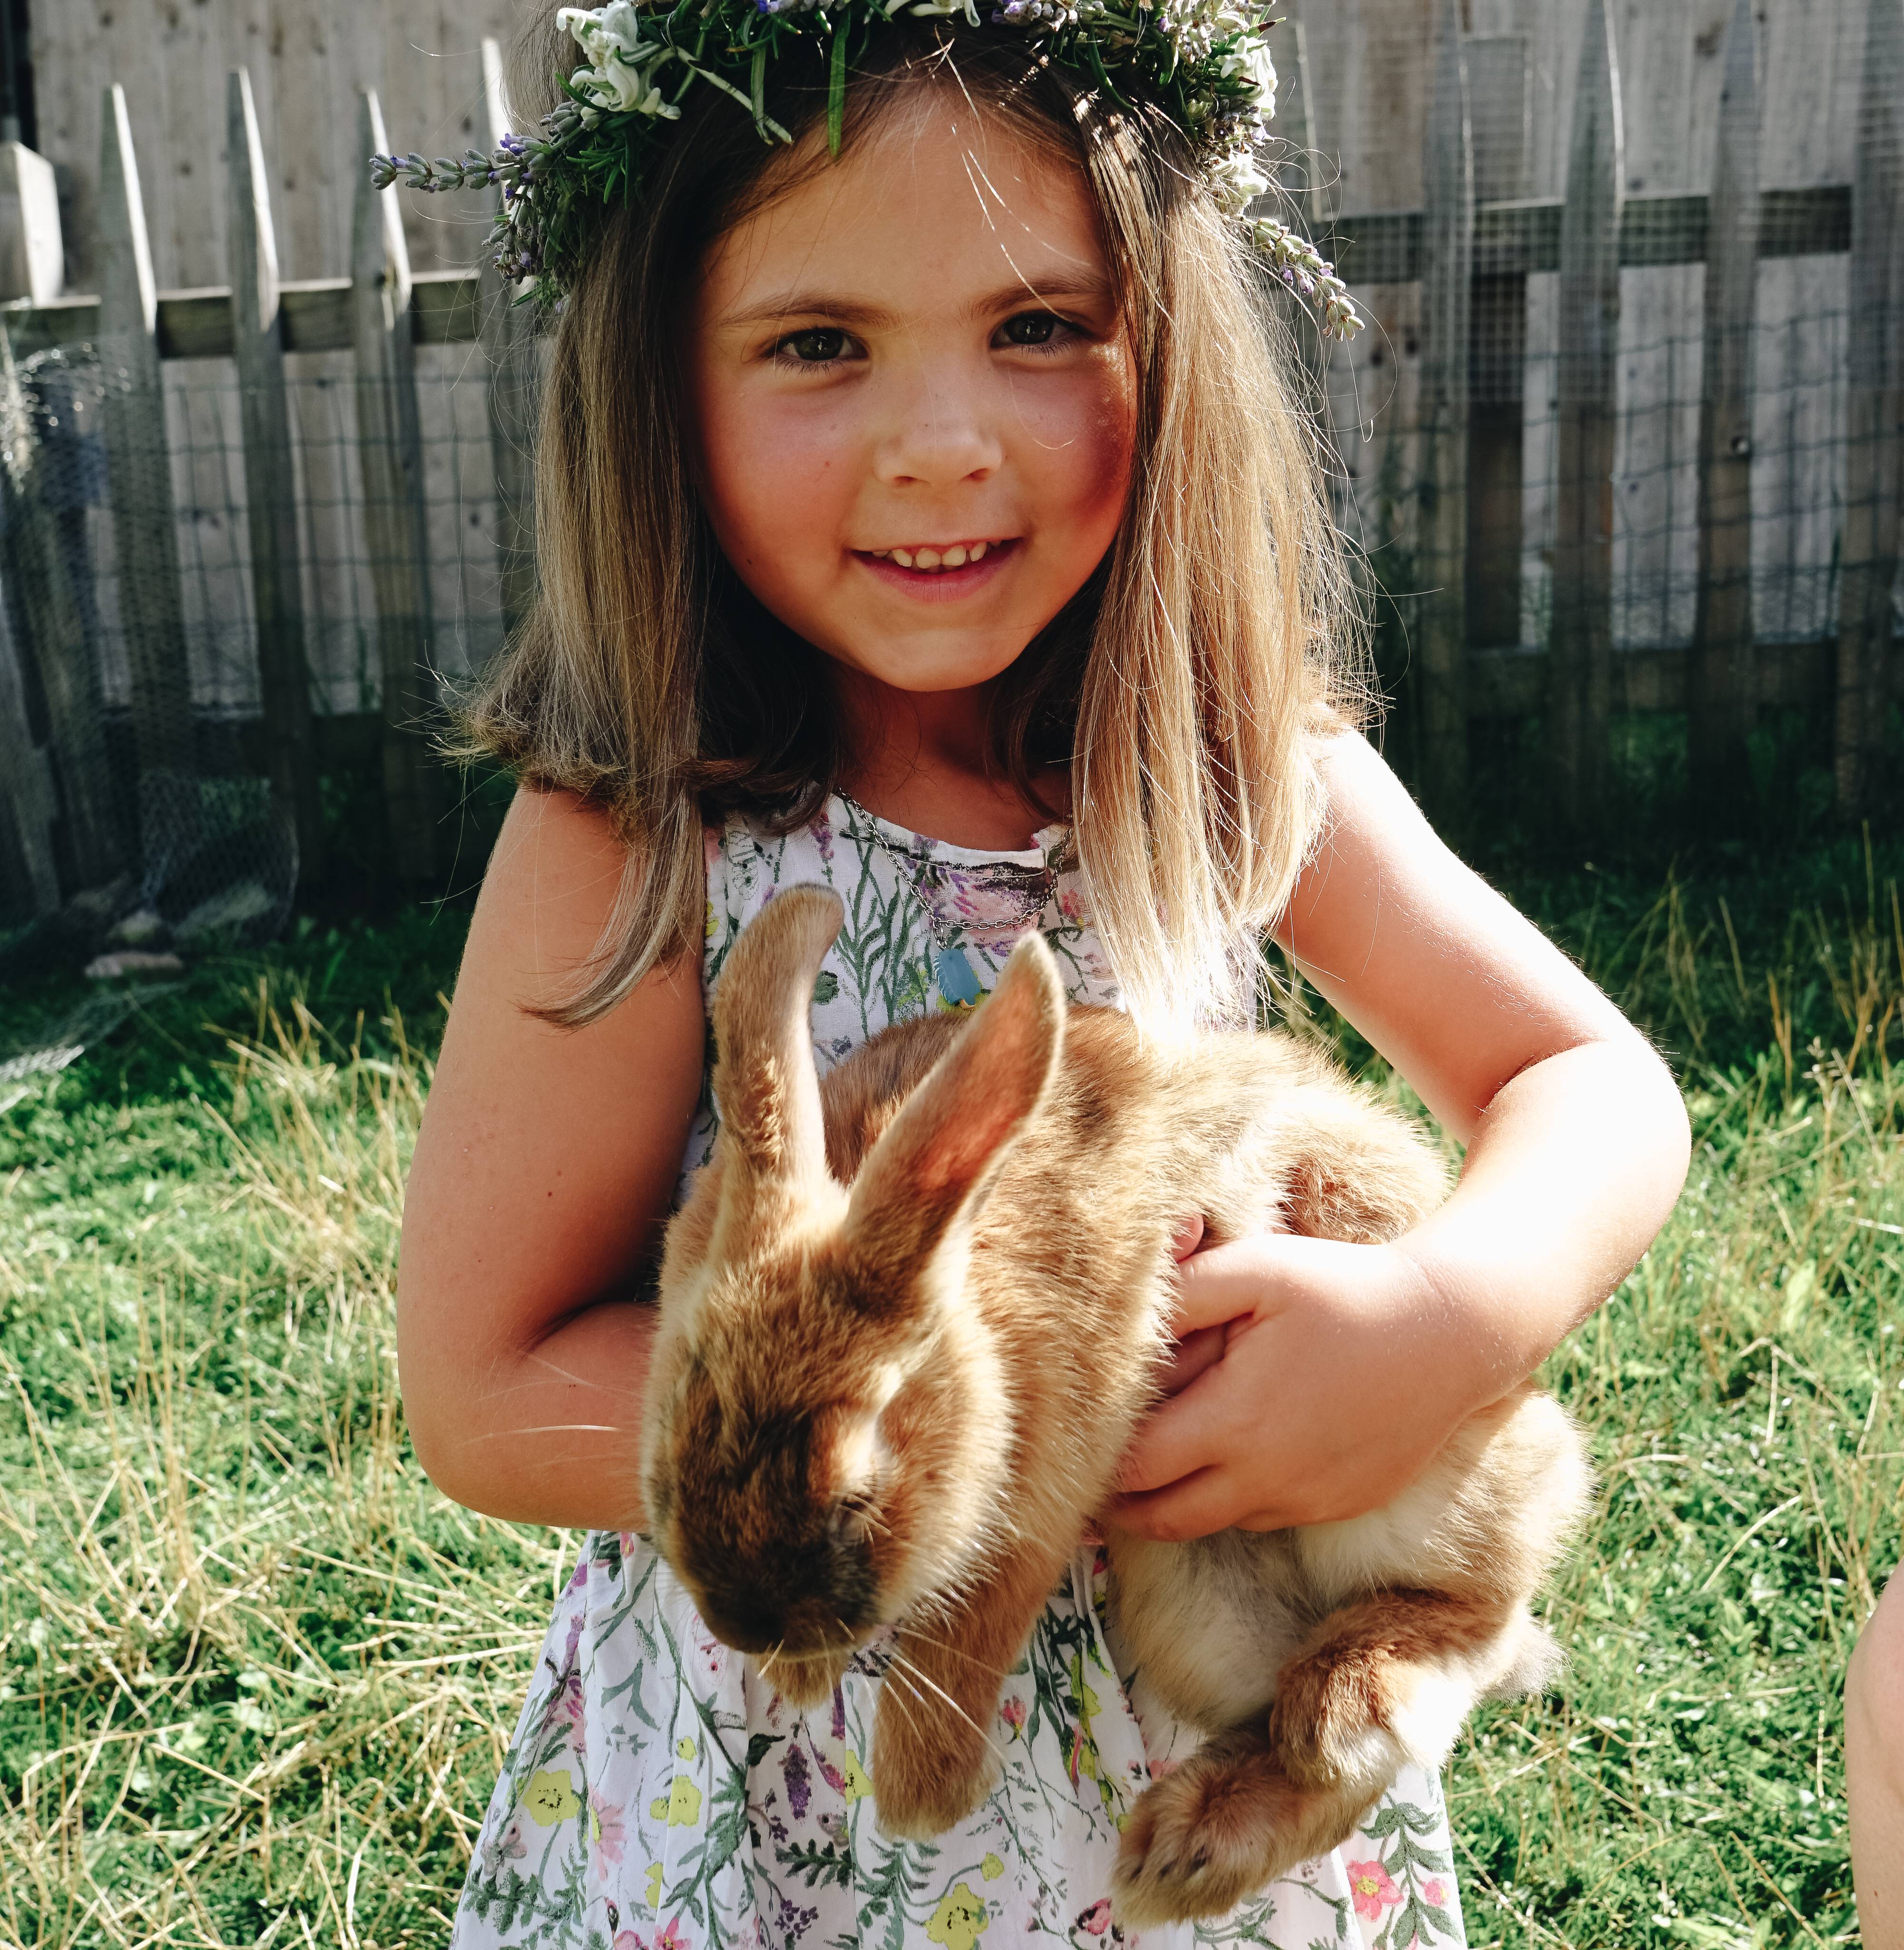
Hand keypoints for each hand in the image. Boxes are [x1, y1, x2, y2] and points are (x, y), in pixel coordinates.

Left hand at [1104, 1230, 1492, 1539]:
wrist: (1454, 1332)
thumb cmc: (1347, 1289)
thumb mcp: (1256, 1270)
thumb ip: (1180, 1294)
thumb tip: (1117, 1322)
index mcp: (1234, 1424)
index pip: (1133, 1468)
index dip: (1093, 1460)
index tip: (1070, 1442)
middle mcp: (1265, 1480)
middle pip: (1159, 1517)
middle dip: (1117, 1500)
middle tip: (1088, 1473)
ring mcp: (1305, 1501)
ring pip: (1209, 1521)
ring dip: (1173, 1498)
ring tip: (1151, 1458)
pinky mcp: (1336, 1506)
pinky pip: (1261, 1514)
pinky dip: (1229, 1495)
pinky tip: (1225, 1451)